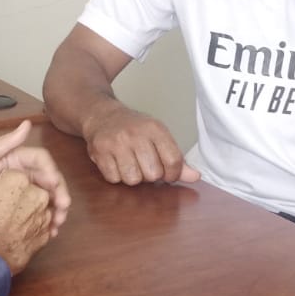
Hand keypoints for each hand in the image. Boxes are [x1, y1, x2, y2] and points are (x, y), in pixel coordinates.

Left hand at [0, 120, 70, 234]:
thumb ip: (3, 143)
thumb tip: (26, 124)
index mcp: (14, 159)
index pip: (40, 160)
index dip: (50, 170)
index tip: (55, 183)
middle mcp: (21, 173)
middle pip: (48, 179)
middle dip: (59, 192)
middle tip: (64, 207)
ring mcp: (21, 191)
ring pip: (47, 197)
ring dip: (56, 208)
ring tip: (59, 222)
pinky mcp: (19, 207)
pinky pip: (38, 212)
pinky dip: (47, 220)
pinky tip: (51, 230)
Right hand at [0, 128, 53, 273]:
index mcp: (19, 181)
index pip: (17, 175)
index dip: (4, 183)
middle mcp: (37, 197)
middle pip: (31, 188)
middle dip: (18, 196)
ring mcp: (43, 217)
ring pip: (40, 206)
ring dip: (28, 209)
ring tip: (8, 220)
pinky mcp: (45, 235)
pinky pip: (44, 224)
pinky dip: (34, 224)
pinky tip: (18, 229)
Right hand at [82, 100, 200, 185]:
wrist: (102, 116)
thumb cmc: (133, 129)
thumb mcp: (157, 137)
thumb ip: (176, 159)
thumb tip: (195, 177)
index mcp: (155, 129)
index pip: (173, 161)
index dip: (173, 174)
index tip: (168, 174)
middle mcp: (135, 134)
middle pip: (153, 174)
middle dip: (150, 175)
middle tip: (144, 165)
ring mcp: (116, 143)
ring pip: (132, 179)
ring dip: (132, 176)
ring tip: (130, 164)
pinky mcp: (99, 152)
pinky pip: (114, 179)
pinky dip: (116, 176)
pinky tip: (116, 163)